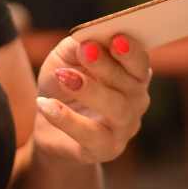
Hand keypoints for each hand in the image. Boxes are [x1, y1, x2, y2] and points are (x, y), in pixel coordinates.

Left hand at [34, 33, 151, 163]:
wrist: (49, 124)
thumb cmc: (64, 82)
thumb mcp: (67, 57)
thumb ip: (79, 45)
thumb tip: (88, 40)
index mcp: (133, 75)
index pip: (141, 62)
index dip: (131, 51)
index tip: (115, 38)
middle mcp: (136, 102)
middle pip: (131, 85)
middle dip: (108, 66)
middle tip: (85, 50)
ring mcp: (124, 129)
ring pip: (117, 110)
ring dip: (91, 90)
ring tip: (64, 77)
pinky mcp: (104, 150)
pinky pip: (90, 136)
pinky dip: (67, 119)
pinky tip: (46, 104)